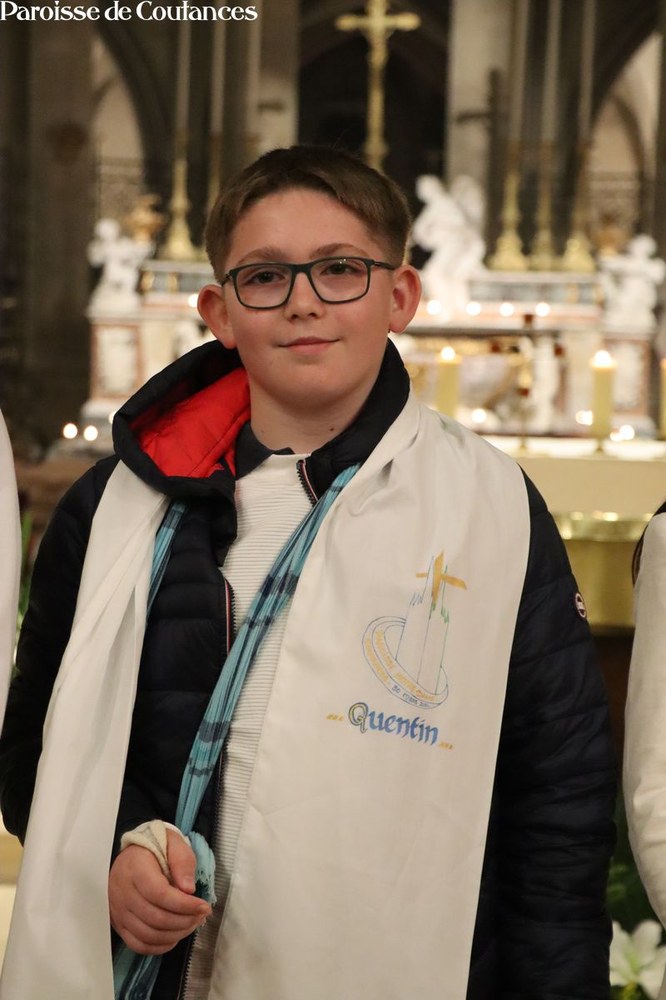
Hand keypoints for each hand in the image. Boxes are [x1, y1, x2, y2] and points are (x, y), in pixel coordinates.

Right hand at [109, 828, 211, 954]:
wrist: (131, 855)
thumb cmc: (156, 848)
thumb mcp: (173, 843)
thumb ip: (182, 862)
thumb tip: (188, 889)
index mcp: (135, 869)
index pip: (159, 894)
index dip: (185, 905)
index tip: (204, 906)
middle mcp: (122, 893)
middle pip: (155, 918)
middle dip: (184, 921)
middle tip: (202, 916)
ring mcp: (118, 911)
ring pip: (148, 935)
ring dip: (176, 934)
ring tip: (192, 924)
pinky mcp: (119, 924)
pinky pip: (138, 944)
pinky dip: (160, 946)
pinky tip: (175, 935)